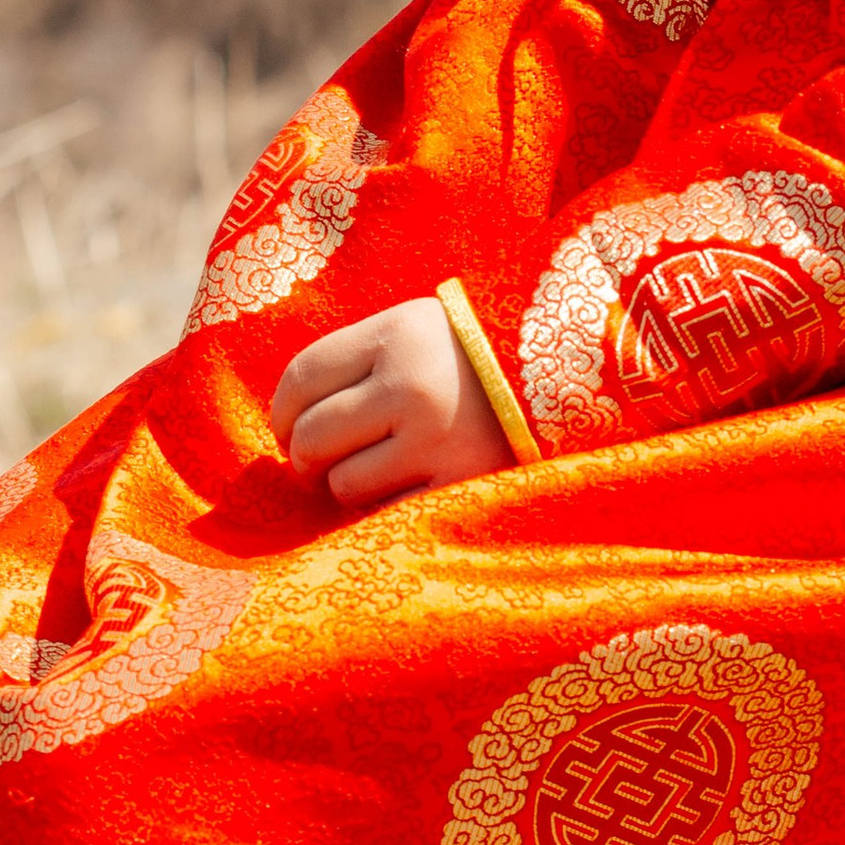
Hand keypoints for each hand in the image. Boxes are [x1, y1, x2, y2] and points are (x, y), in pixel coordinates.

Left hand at [271, 296, 513, 509]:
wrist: (565, 374)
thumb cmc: (470, 356)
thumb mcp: (414, 330)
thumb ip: (356, 362)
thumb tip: (287, 423)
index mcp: (395, 334)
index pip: (301, 377)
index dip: (279, 412)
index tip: (284, 428)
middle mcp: (411, 385)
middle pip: (311, 435)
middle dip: (303, 456)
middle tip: (317, 461)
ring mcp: (436, 439)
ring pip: (343, 483)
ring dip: (345, 485)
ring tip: (370, 472)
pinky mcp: (460, 484)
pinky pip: (387, 514)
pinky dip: (384, 509)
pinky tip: (401, 489)